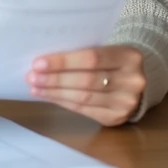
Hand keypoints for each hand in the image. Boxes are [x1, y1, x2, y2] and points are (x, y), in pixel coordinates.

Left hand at [26, 45, 146, 125]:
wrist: (135, 82)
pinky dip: (63, 102)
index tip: (38, 63)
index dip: (63, 62)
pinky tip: (49, 96)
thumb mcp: (107, 49)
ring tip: (35, 87)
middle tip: (31, 77)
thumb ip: (84, 53)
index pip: (92, 58)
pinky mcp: (117, 118)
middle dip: (55, 79)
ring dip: (55, 93)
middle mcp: (132, 81)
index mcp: (130, 56)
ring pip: (83, 97)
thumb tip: (45, 61)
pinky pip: (84, 110)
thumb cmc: (112, 61)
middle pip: (86, 80)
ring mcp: (126, 102)